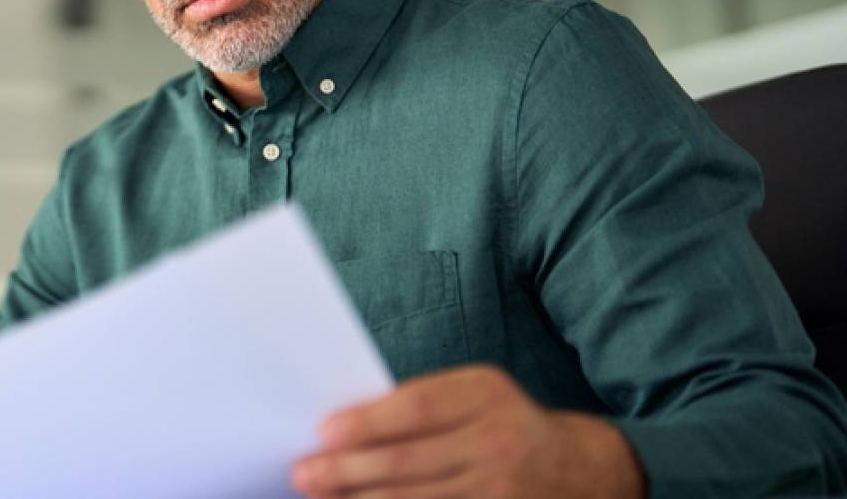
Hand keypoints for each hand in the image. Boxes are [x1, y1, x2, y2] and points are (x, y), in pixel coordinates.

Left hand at [290, 365, 644, 497]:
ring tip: (322, 496)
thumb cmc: (499, 424)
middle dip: (348, 471)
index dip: (368, 422)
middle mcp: (500, 441)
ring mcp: (504, 489)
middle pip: (410, 461)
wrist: (578, 469)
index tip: (323, 432)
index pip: (418, 407)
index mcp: (486, 394)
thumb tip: (341, 429)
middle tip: (304, 473)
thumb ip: (420, 406)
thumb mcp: (472, 397)